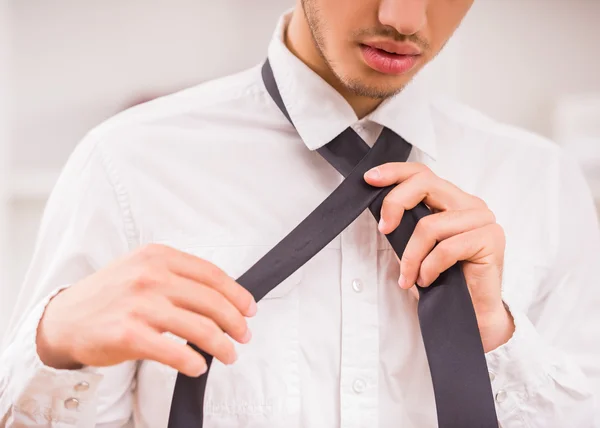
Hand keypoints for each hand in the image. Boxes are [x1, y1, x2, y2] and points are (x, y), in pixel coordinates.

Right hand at [36, 244, 256, 376]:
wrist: (65, 318)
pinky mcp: (128, 333)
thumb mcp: (142, 270)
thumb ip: (178, 278)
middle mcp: (150, 276)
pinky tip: (198, 366)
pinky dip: (193, 361)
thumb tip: (222, 298)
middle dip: (235, 322)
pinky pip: (174, 351)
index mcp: (158, 256)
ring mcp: (139, 304)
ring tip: (229, 354)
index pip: (211, 274)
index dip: (237, 294)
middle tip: (244, 336)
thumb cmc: (110, 296)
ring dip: (222, 345)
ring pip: (199, 327)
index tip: (249, 309)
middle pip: (211, 301)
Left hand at [364, 163, 513, 351]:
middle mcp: (471, 205)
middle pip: (425, 185)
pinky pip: (446, 248)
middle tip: (384, 230)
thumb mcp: (416, 246)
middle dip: (396, 204)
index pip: (423, 174)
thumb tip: (381, 209)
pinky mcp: (491, 240)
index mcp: (454, 201)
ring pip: (430, 225)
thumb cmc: (444, 281)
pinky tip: (428, 280)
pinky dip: (429, 267)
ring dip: (412, 256)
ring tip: (410, 277)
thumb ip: (406, 223)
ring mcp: (484, 220)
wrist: (471, 316)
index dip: (395, 172)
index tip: (370, 179)